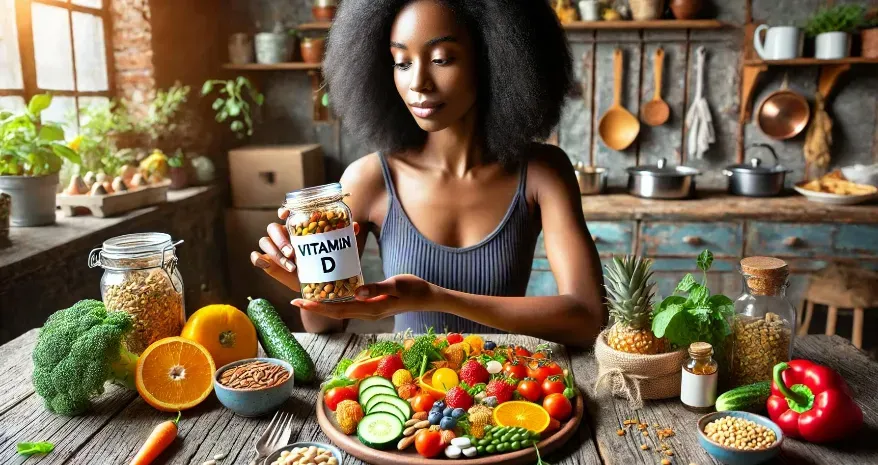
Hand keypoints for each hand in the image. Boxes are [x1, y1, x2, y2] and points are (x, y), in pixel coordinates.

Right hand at [249, 207, 359, 291]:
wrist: (313, 288)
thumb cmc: (322, 266)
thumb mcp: (333, 254)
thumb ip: (342, 238)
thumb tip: (354, 226)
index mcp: (295, 229)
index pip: (286, 214)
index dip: (283, 211)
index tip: (285, 214)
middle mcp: (282, 236)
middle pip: (272, 228)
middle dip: (281, 239)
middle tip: (293, 252)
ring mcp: (272, 248)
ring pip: (265, 241)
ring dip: (274, 252)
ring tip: (290, 265)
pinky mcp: (266, 261)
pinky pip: (256, 257)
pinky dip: (258, 259)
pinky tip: (263, 263)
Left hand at [291, 274, 437, 319]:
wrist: (428, 297)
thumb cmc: (414, 288)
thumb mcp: (396, 285)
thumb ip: (376, 288)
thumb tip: (356, 292)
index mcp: (371, 309)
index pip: (339, 310)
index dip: (318, 307)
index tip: (301, 301)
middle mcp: (367, 313)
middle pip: (335, 313)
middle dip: (315, 307)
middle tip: (294, 301)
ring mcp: (370, 312)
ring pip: (341, 311)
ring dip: (323, 306)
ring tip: (306, 299)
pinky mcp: (372, 306)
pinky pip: (349, 307)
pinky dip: (335, 303)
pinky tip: (329, 296)